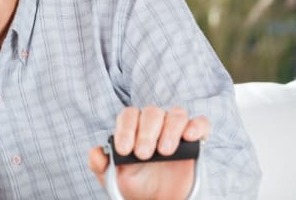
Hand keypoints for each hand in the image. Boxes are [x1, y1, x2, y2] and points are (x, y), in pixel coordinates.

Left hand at [88, 106, 209, 198]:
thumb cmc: (134, 185)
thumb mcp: (112, 177)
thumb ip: (99, 163)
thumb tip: (96, 151)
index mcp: (132, 128)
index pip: (128, 115)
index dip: (126, 129)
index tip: (124, 150)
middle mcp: (154, 125)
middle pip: (152, 112)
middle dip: (146, 133)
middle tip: (144, 155)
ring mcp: (176, 130)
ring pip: (177, 114)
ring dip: (170, 130)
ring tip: (165, 153)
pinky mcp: (195, 140)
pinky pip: (201, 123)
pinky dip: (196, 126)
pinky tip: (189, 137)